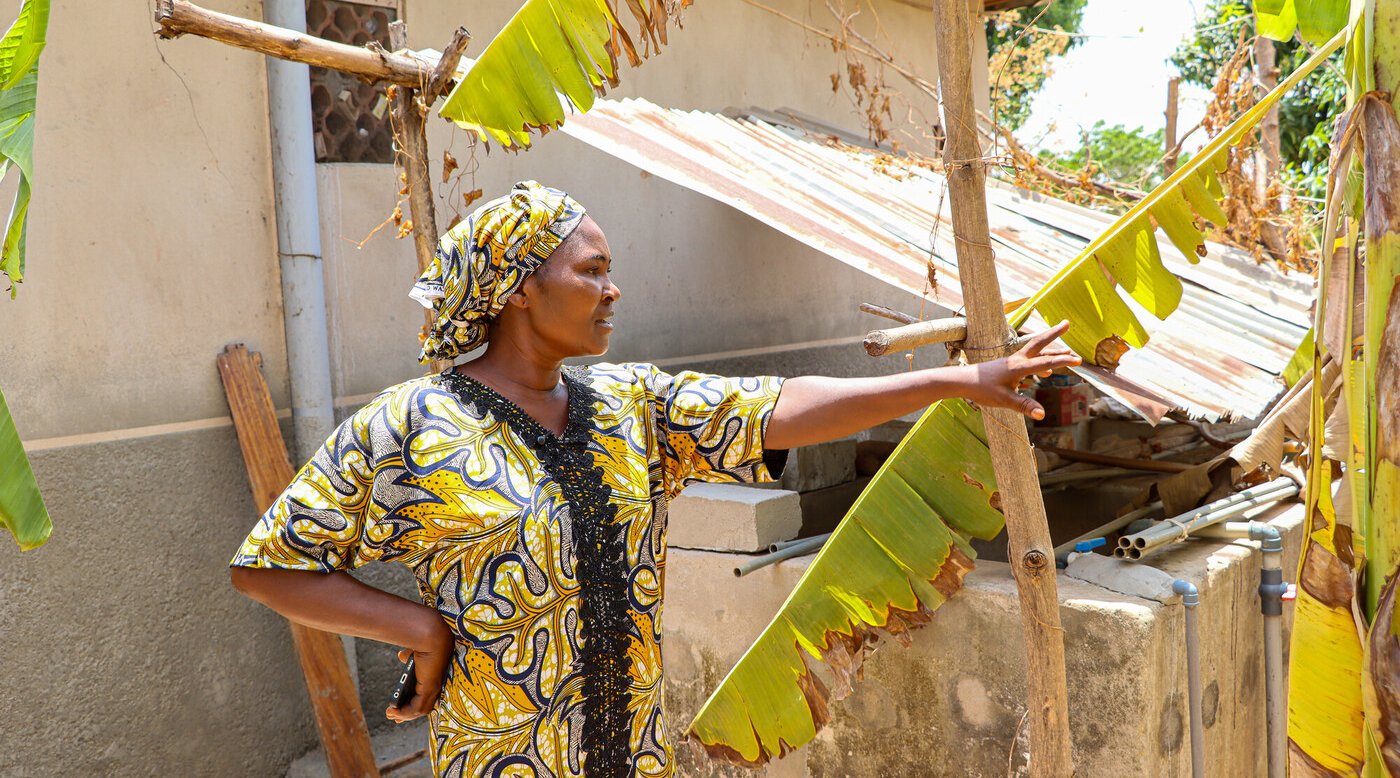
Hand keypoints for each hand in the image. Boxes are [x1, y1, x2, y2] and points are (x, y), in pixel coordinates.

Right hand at [385, 616, 453, 722]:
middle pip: (422, 706)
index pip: (424, 697)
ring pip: (420, 710)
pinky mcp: (430, 688)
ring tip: (390, 714)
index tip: (400, 710)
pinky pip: (417, 708)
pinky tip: (394, 711)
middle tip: (393, 717)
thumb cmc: (426, 642)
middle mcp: (435, 684)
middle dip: (407, 714)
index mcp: (433, 677)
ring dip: (404, 715)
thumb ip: (409, 656)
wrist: (432, 636)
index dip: (412, 705)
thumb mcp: (415, 653)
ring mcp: (434, 688)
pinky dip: (405, 712)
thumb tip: (401, 655)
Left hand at [957, 320, 1080, 419]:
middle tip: (1067, 323)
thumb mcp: (1004, 400)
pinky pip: (1029, 360)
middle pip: (1039, 343)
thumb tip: (1042, 414)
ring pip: (1035, 351)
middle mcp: (1017, 360)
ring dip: (1051, 348)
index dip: (1062, 362)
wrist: (963, 381)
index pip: (1045, 363)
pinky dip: (1040, 361)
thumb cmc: (982, 389)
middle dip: (1054, 334)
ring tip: (1066, 350)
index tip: (1078, 360)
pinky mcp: (1008, 366)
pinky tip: (1046, 372)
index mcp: (1018, 367)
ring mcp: (1012, 361)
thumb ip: (1024, 406)